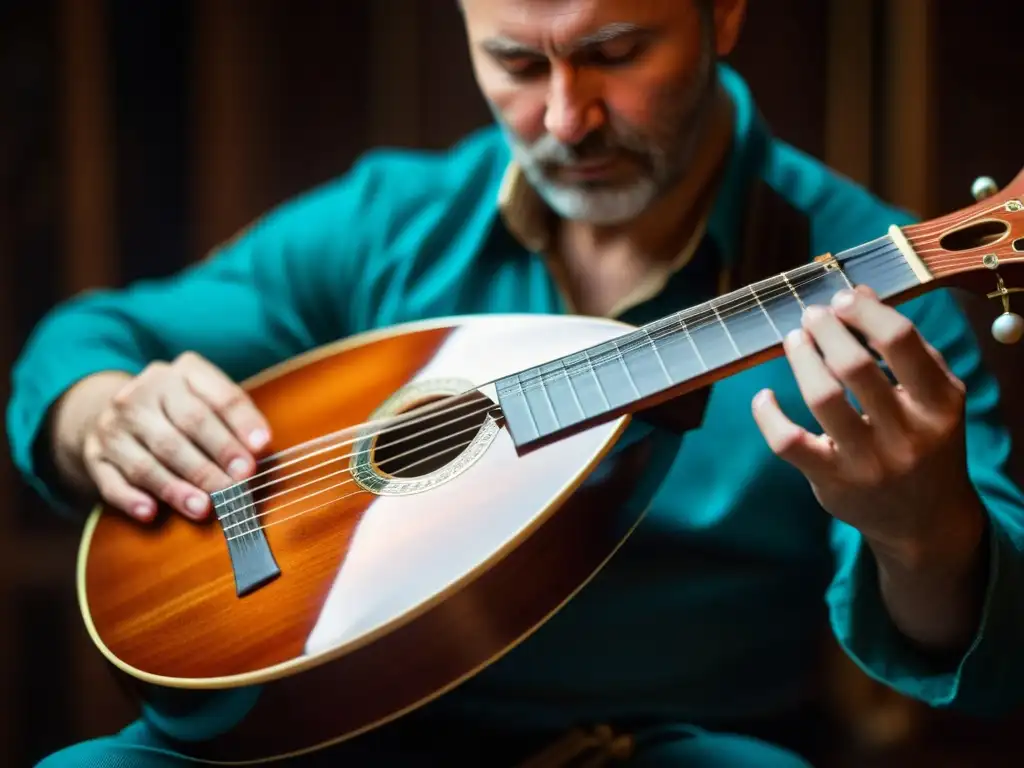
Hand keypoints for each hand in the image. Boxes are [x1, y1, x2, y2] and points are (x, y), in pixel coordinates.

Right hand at [55, 352, 270, 522]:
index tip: (260, 448)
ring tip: (205, 507)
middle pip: (185, 427)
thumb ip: (234, 419)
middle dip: (215, 458)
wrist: (120, 413)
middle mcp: (144, 393)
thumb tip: (260, 447)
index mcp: (181, 373)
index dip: (241, 423)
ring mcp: (114, 424)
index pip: (217, 396)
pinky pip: (112, 481)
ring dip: (179, 487)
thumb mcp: (208, 400)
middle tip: (239, 484)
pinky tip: (150, 513)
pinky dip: (131, 498)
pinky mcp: (95, 455)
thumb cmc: (181, 411)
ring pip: (150, 459)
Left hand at [752, 285, 982, 566]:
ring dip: (801, 359)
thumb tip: (859, 292)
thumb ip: (904, 347)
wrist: (925, 521)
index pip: (901, 342)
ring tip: (793, 339)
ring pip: (823, 398)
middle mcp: (907, 435)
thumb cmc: (926, 442)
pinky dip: (767, 414)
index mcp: (939, 404)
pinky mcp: (832, 482)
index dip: (865, 312)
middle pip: (856, 367)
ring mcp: (868, 462)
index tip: (843, 298)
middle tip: (811, 314)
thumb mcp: (934, 396)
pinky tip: (764, 396)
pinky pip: (788, 442)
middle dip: (827, 330)